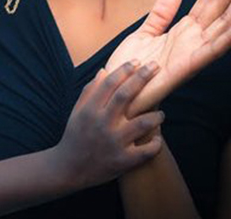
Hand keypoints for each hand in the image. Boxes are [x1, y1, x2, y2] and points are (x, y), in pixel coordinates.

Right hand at [56, 61, 164, 190]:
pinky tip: (157, 138)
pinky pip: (146, 151)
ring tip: (161, 113)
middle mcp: (102, 124)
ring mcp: (113, 143)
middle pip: (126, 95)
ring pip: (142, 123)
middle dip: (142, 78)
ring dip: (156, 116)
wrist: (69, 169)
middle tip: (156, 66)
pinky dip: (156, 143)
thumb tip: (104, 71)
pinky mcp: (123, 161)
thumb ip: (90, 91)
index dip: (124, 70)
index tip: (137, 61)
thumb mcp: (77, 112)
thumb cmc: (75, 136)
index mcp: (90, 110)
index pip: (109, 83)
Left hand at [106, 0, 230, 116]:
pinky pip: (216, 48)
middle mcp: (196, 39)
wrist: (117, 92)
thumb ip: (164, 8)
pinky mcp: (191, 66)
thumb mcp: (145, 30)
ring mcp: (195, 52)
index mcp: (186, 29)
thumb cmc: (131, 66)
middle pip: (222, 2)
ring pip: (225, 20)